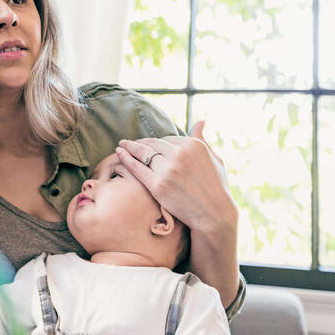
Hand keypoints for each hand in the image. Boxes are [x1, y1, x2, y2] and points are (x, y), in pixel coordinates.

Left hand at [116, 121, 239, 305]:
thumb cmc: (216, 187)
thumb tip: (200, 120)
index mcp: (193, 145)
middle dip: (139, 143)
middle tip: (127, 142)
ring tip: (121, 145)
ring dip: (129, 147)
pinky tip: (119, 154)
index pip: (167, 139)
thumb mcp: (214, 159)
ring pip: (142, 153)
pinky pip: (137, 168)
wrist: (213, 214)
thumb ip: (203, 138)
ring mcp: (168, 170)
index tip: (147, 144)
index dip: (156, 143)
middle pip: (152, 144)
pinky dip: (125, 159)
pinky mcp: (158, 185)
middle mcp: (180, 154)